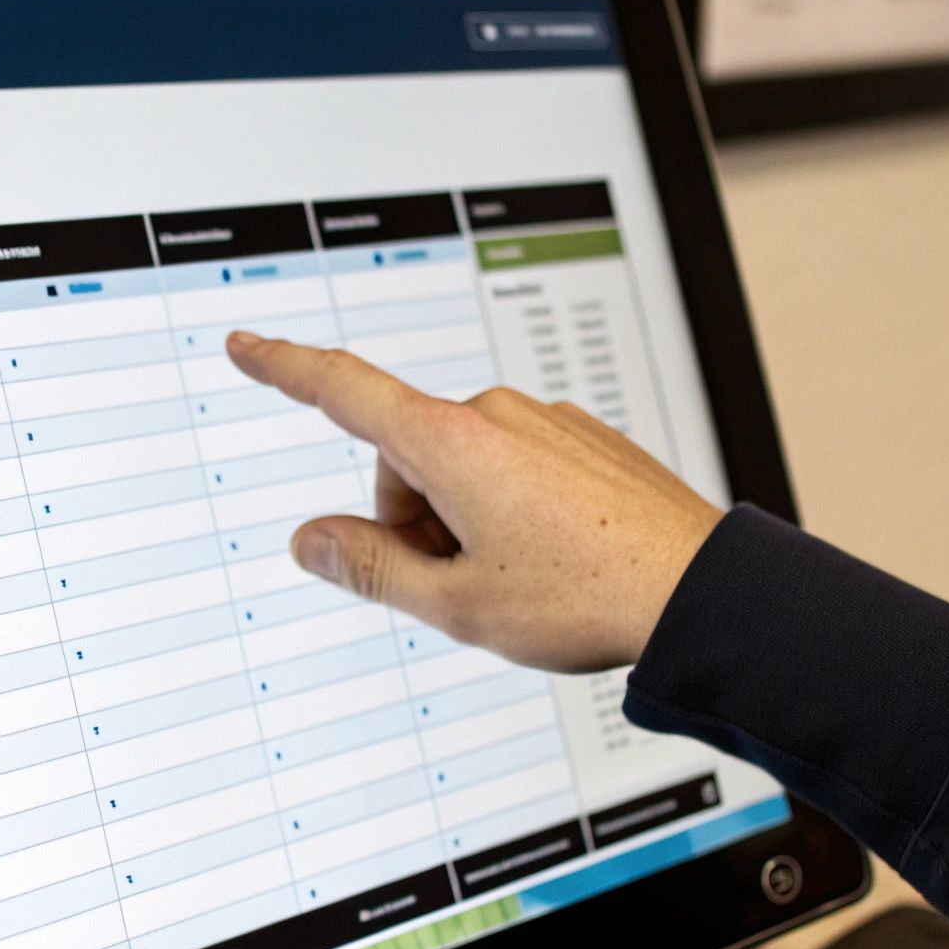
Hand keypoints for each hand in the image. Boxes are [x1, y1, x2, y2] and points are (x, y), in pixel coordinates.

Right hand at [225, 331, 723, 672]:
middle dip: (414, 518)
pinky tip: (557, 558)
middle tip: (464, 583)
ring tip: (522, 578)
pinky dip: (514, 508)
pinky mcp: (584, 438)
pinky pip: (517, 464)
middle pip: (408, 459)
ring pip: (465, 466)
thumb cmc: (586, 597)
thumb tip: (310, 540)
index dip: (284, 368)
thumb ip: (369, 567)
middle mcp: (497, 414)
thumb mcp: (456, 604)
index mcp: (453, 444)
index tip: (247, 344)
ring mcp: (546, 422)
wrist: (701, 593)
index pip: (343, 391)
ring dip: (466, 518)